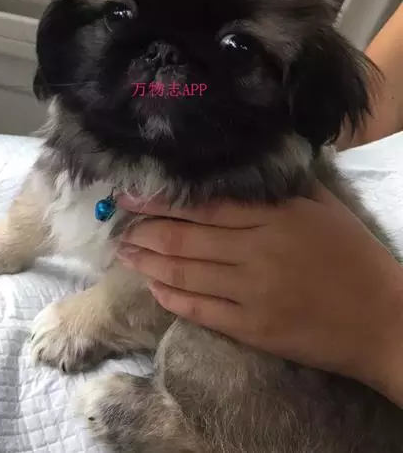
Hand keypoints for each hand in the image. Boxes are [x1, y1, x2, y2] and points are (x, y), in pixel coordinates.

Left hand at [116, 187, 402, 405]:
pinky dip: (172, 297)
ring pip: (186, 273)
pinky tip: (154, 286)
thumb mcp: (325, 208)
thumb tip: (244, 166)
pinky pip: (201, 310)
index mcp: (275, 218)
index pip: (204, 206)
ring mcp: (252, 293)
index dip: (162, 200)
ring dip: (150, 262)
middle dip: (146, 230)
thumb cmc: (354, 257)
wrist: (383, 320)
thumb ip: (283, 187)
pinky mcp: (252, 328)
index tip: (131, 195)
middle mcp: (257, 252)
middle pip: (186, 237)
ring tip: (125, 252)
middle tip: (118, 225)